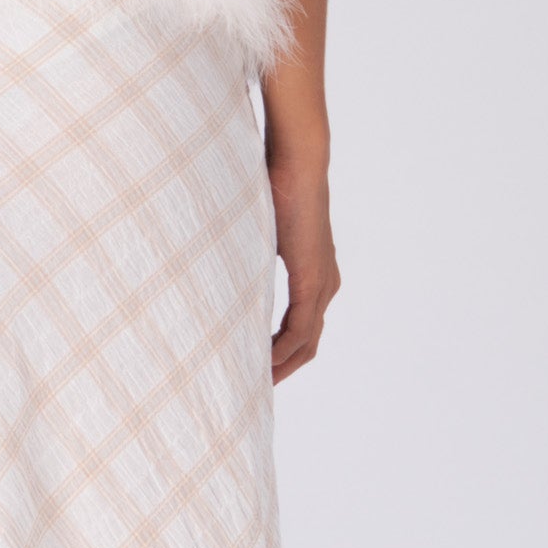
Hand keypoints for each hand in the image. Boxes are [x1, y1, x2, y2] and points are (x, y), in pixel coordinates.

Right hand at [269, 154, 338, 383]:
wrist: (298, 161)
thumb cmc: (275, 183)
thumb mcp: (260, 229)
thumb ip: (250, 253)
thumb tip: (222, 264)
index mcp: (315, 272)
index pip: (302, 326)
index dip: (281, 350)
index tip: (255, 365)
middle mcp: (325, 284)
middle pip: (307, 344)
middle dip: (283, 368)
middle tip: (253, 386)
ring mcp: (323, 284)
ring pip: (306, 343)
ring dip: (282, 365)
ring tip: (255, 382)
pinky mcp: (313, 281)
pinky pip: (300, 330)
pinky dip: (282, 350)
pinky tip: (263, 363)